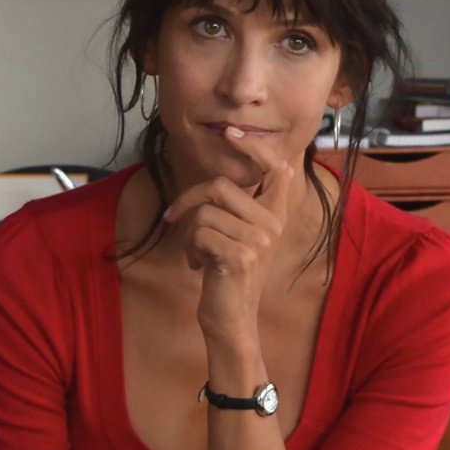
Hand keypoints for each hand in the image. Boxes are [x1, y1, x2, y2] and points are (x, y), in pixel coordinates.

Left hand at [163, 126, 291, 347]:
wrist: (230, 317)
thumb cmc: (225, 272)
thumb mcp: (235, 235)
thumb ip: (235, 207)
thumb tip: (219, 177)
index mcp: (275, 215)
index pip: (275, 169)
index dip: (253, 147)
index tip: (231, 132)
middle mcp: (273, 224)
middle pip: (220, 186)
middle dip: (188, 200)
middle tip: (174, 218)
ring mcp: (259, 240)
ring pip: (204, 212)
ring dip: (189, 234)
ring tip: (198, 253)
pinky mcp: (240, 256)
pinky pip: (198, 233)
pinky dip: (190, 249)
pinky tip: (200, 266)